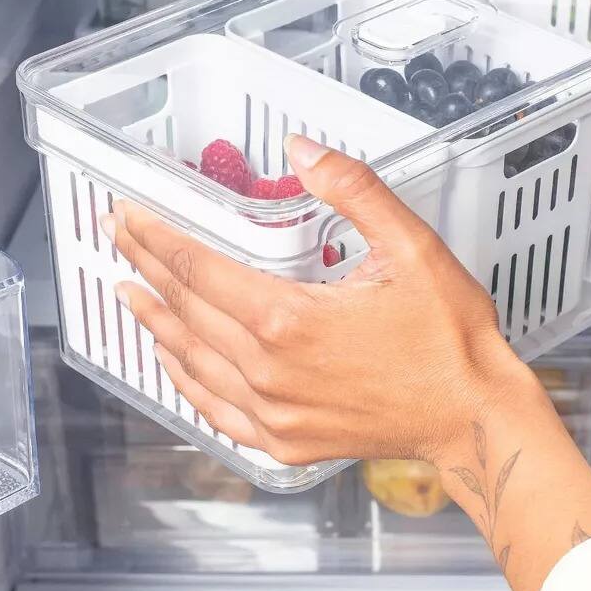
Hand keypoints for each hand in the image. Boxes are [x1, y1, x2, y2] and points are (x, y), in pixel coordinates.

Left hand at [101, 134, 532, 468]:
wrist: (470, 414)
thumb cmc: (448, 337)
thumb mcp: (411, 246)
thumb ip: (353, 190)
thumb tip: (301, 149)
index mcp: (289, 319)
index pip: (199, 269)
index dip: (157, 238)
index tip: (129, 216)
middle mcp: (268, 370)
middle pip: (187, 310)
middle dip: (147, 268)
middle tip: (119, 239)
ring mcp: (272, 412)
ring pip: (192, 360)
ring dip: (155, 322)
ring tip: (128, 292)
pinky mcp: (283, 441)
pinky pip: (215, 411)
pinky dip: (185, 381)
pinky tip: (172, 362)